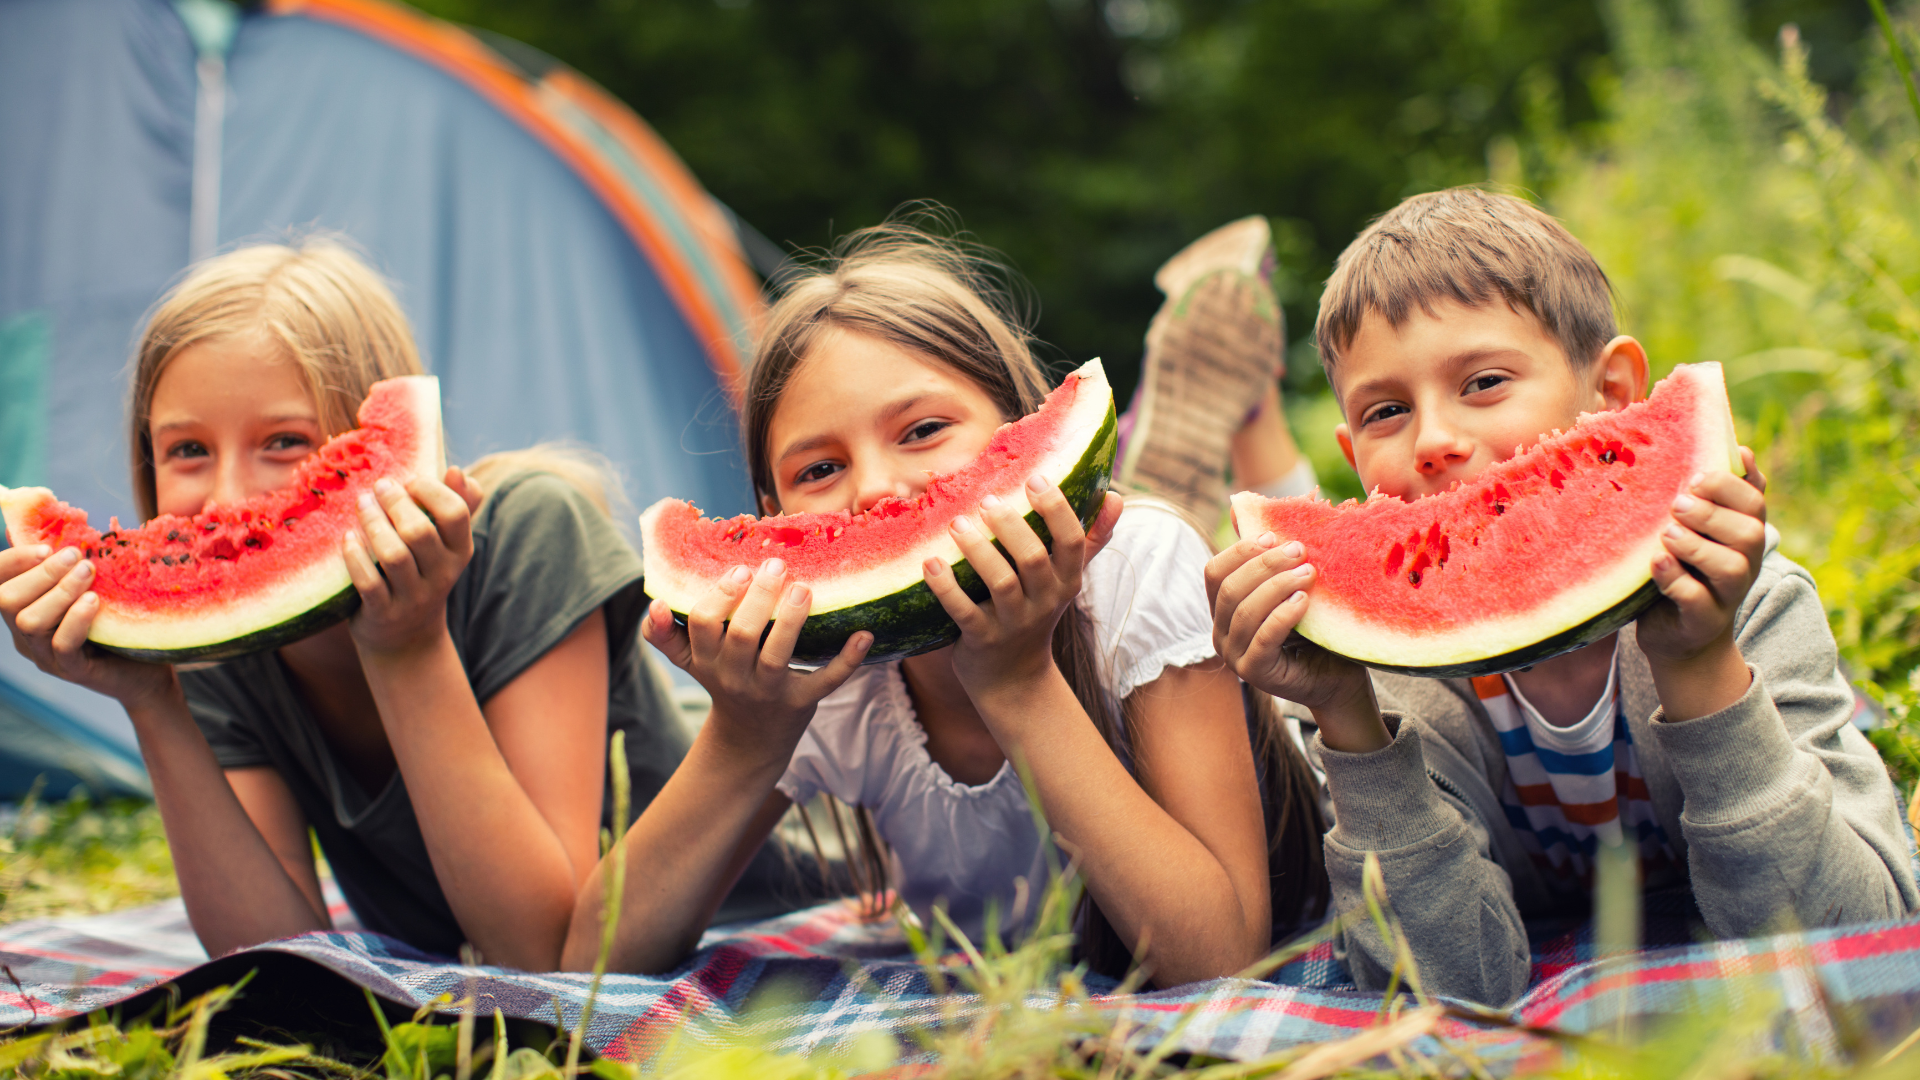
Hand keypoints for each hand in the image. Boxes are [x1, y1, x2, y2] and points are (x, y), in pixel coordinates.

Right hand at [0, 544, 178, 709]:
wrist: (150, 670)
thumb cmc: (117, 621)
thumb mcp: (91, 585)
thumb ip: (66, 562)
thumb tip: (48, 520)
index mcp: (24, 608)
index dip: (11, 561)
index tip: (46, 546)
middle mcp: (26, 634)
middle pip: (6, 601)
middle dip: (40, 573)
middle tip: (75, 556)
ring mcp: (46, 656)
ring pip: (29, 622)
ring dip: (59, 591)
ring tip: (88, 572)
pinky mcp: (72, 671)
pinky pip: (62, 645)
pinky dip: (75, 619)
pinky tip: (94, 601)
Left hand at [343, 467, 475, 655]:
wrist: (406, 637)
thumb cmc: (422, 573)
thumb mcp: (444, 546)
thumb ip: (455, 507)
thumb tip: (457, 471)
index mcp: (461, 552)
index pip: (456, 513)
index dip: (431, 490)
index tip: (408, 480)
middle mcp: (442, 575)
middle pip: (420, 532)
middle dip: (394, 503)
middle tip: (377, 487)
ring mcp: (414, 597)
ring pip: (394, 556)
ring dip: (373, 524)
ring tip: (361, 503)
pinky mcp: (384, 613)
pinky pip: (368, 582)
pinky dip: (355, 557)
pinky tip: (347, 537)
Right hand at [643, 558, 869, 762]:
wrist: (750, 739)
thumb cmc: (724, 682)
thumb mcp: (691, 662)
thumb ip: (665, 635)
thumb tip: (653, 603)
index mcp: (708, 661)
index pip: (703, 625)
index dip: (719, 596)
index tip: (739, 570)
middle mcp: (735, 677)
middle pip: (742, 635)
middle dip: (758, 599)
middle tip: (776, 565)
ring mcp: (769, 692)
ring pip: (778, 655)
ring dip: (792, 620)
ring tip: (805, 588)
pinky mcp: (801, 703)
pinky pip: (826, 681)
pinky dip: (848, 660)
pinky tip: (864, 634)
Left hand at [923, 478, 1120, 696]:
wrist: (1013, 679)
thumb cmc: (1036, 612)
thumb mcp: (1066, 580)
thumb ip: (1089, 539)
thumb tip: (1116, 497)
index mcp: (1066, 581)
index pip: (1072, 542)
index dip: (1057, 508)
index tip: (1035, 478)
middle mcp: (1044, 601)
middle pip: (1034, 558)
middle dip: (1011, 526)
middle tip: (986, 499)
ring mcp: (1013, 622)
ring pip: (1000, 582)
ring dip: (977, 550)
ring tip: (956, 523)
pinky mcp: (982, 639)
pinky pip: (963, 611)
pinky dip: (946, 586)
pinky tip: (930, 562)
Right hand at [1205, 532, 1384, 751]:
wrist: (1337, 677)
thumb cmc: (1315, 630)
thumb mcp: (1290, 588)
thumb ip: (1269, 560)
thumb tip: (1240, 507)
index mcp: (1223, 610)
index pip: (1214, 572)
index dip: (1240, 550)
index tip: (1274, 536)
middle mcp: (1220, 633)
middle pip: (1230, 588)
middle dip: (1265, 564)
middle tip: (1300, 551)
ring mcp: (1233, 656)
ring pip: (1245, 611)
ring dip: (1278, 586)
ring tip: (1309, 573)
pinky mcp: (1254, 673)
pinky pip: (1263, 638)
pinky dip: (1283, 615)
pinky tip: (1304, 600)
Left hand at [1636, 450, 1766, 717]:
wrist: (1679, 640)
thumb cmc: (1685, 572)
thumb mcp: (1701, 532)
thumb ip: (1717, 496)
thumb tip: (1741, 449)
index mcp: (1743, 535)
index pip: (1754, 502)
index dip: (1729, 485)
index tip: (1695, 475)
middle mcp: (1744, 564)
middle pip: (1749, 533)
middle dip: (1714, 513)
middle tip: (1678, 503)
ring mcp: (1726, 596)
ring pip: (1729, 567)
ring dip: (1697, 545)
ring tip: (1667, 534)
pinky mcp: (1702, 622)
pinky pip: (1697, 600)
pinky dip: (1676, 579)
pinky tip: (1655, 562)